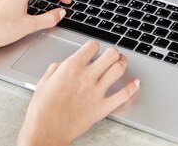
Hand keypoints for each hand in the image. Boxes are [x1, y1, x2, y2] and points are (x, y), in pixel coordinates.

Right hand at [18, 41, 139, 145]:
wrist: (46, 130)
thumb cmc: (42, 109)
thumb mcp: (43, 82)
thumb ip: (55, 69)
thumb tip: (62, 65)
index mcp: (71, 67)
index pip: (92, 46)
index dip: (94, 46)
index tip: (94, 49)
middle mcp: (87, 76)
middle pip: (110, 54)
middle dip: (113, 52)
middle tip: (112, 54)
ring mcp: (97, 92)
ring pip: (118, 69)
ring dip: (123, 63)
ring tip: (122, 63)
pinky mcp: (103, 108)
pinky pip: (124, 95)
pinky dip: (132, 87)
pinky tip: (135, 83)